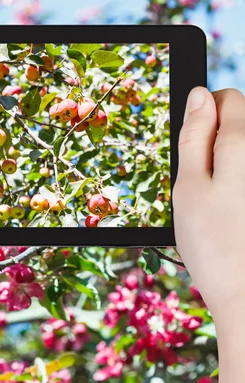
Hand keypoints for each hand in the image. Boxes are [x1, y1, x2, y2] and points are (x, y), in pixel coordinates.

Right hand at [174, 87, 244, 319]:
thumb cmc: (212, 243)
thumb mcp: (188, 187)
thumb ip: (193, 137)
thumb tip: (199, 95)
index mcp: (242, 145)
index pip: (227, 99)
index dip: (204, 115)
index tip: (193, 147)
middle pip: (241, 125)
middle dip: (219, 144)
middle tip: (203, 185)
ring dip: (231, 169)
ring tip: (222, 207)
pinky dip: (240, 190)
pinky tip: (236, 218)